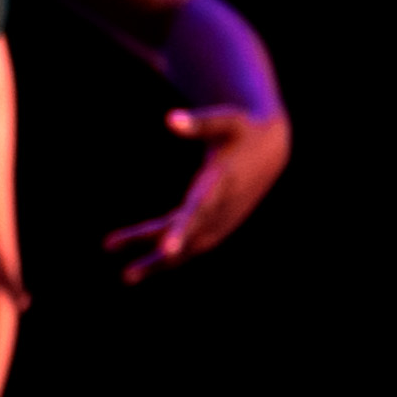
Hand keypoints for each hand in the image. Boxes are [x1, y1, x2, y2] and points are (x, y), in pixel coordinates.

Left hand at [106, 104, 286, 281]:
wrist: (271, 150)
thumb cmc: (243, 130)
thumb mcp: (226, 121)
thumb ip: (199, 123)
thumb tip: (170, 120)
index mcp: (222, 183)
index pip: (199, 210)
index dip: (182, 230)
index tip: (166, 250)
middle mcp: (221, 209)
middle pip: (185, 236)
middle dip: (157, 255)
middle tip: (127, 276)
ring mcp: (221, 221)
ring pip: (187, 248)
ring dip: (156, 262)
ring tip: (126, 276)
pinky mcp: (218, 225)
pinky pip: (190, 245)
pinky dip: (167, 255)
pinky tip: (141, 267)